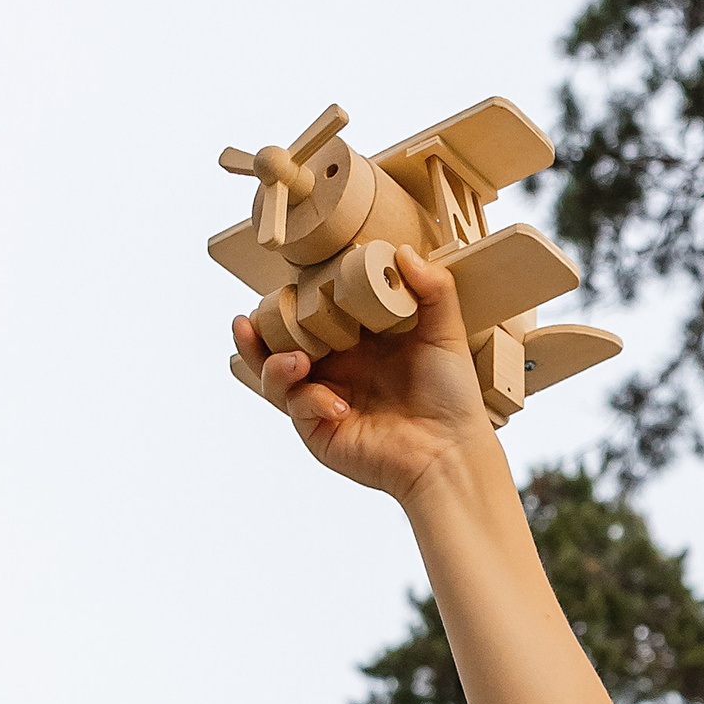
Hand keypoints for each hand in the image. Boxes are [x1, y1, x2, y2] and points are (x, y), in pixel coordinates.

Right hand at [231, 246, 495, 510]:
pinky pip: (297, 409)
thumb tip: (402, 251)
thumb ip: (432, 290)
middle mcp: (335, 368)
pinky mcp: (320, 431)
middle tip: (251, 318)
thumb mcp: (445, 334)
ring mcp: (323, 400)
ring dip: (272, 364)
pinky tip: (339, 405)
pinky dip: (310, 401)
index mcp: (357, 342)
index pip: (312, 312)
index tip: (284, 282)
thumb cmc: (452, 397)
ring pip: (273, 375)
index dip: (293, 299)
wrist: (452, 452)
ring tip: (293, 360)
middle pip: (278, 342)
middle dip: (258, 330)